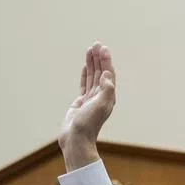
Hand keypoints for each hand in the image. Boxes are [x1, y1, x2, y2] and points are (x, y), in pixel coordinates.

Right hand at [58, 42, 115, 171]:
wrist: (76, 140)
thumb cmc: (88, 124)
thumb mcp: (100, 106)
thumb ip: (106, 89)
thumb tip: (108, 74)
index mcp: (108, 96)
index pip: (108, 74)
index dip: (106, 60)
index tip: (102, 48)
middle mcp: (101, 96)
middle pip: (101, 72)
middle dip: (98, 58)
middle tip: (95, 44)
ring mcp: (91, 99)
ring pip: (92, 76)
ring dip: (91, 63)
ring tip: (89, 50)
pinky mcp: (81, 102)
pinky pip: (84, 84)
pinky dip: (85, 74)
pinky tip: (84, 67)